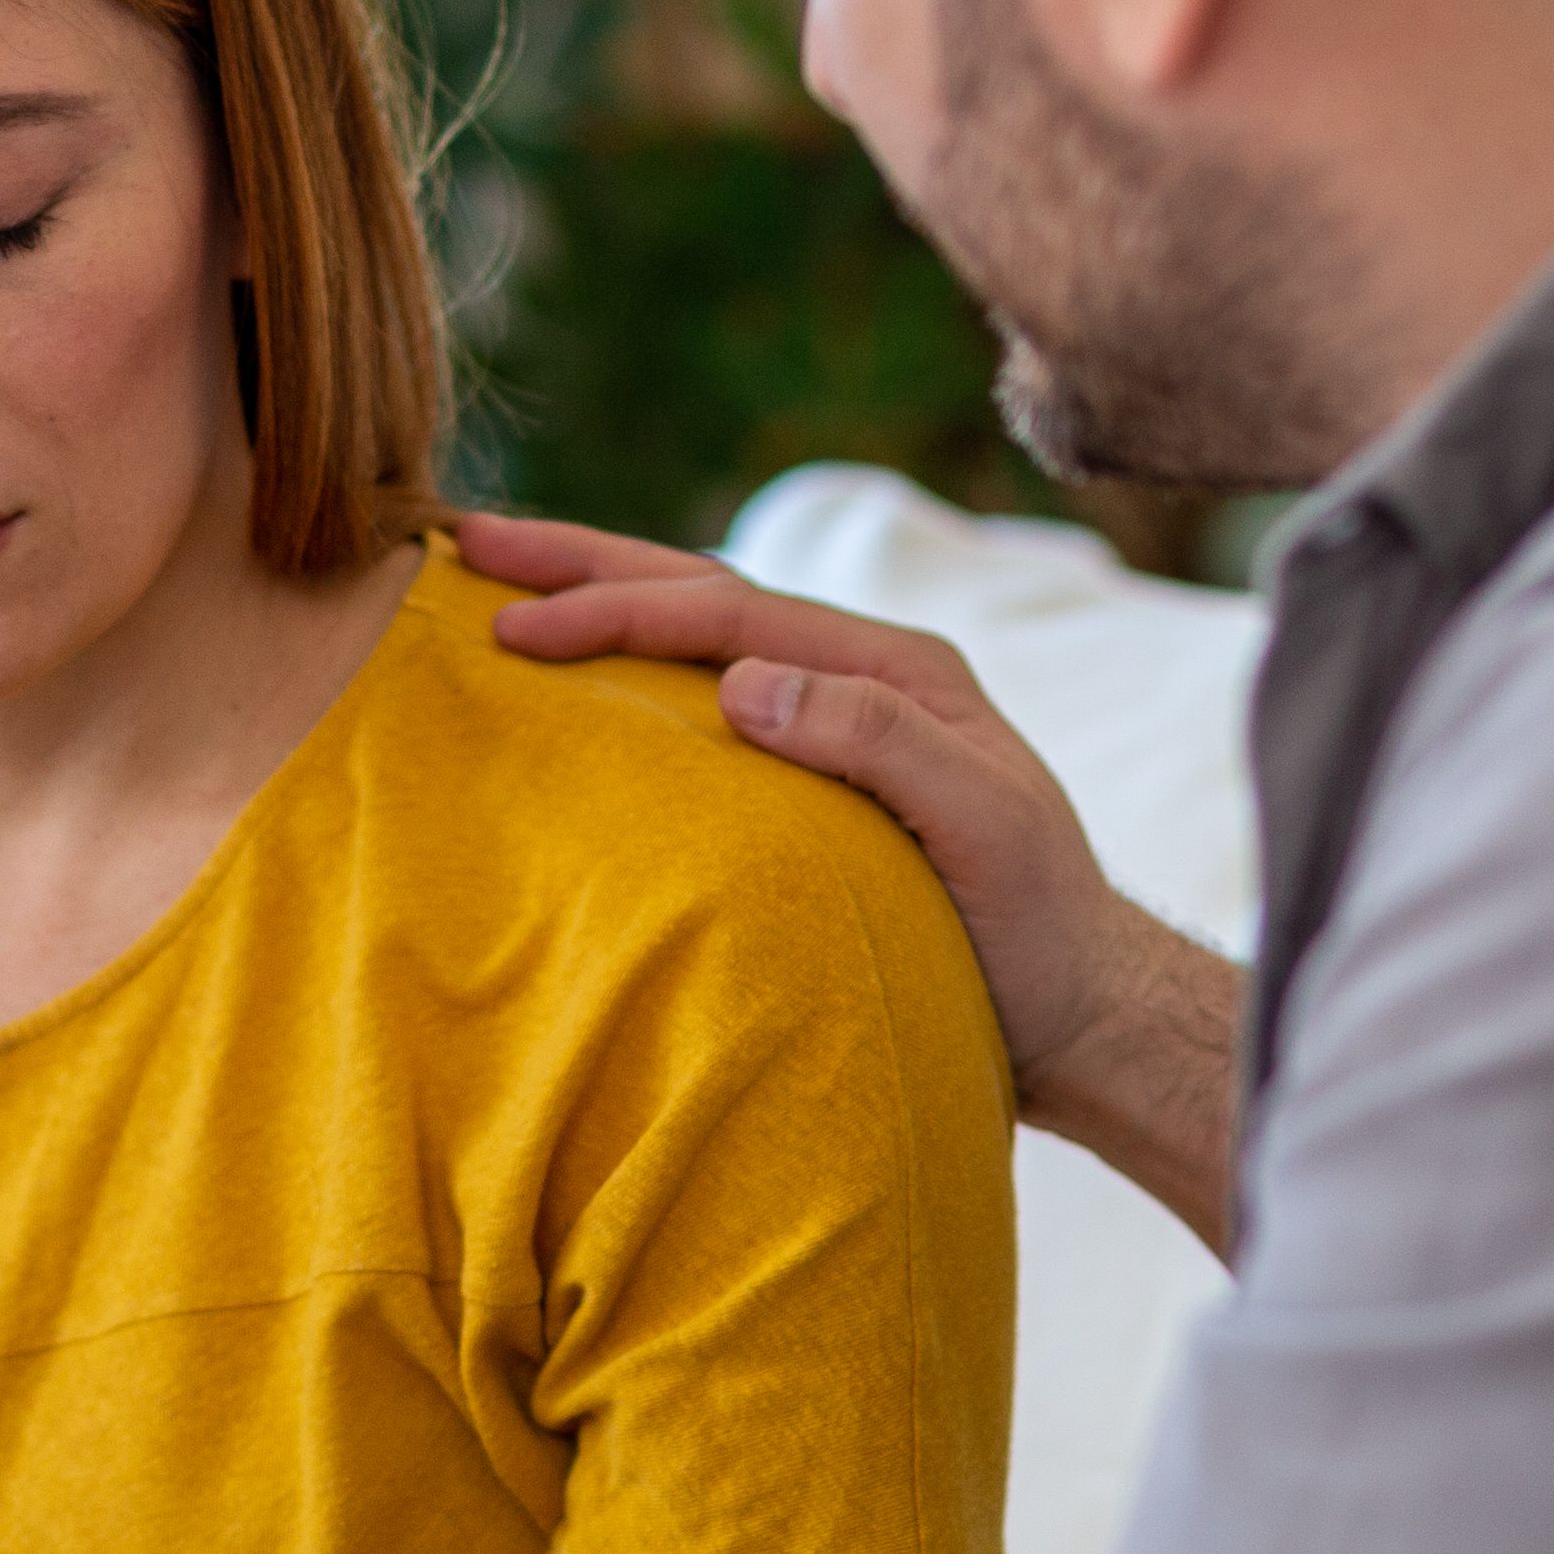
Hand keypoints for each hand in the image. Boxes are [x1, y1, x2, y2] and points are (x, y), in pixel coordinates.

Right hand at [461, 510, 1241, 1244]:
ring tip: (499, 584)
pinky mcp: (814, 782)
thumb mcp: (983, 831)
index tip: (515, 621)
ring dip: (602, 604)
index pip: (731, 614)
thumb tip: (743, 684)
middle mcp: (861, 676)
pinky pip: (705, 710)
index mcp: (894, 668)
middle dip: (585, 563)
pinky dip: (634, 682)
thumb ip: (879, 746)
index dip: (619, 609)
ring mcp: (838, 723)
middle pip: (704, 593)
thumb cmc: (1041, 933)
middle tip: (466, 541)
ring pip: (700, 641)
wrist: (1086, 1012)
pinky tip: (578, 690)